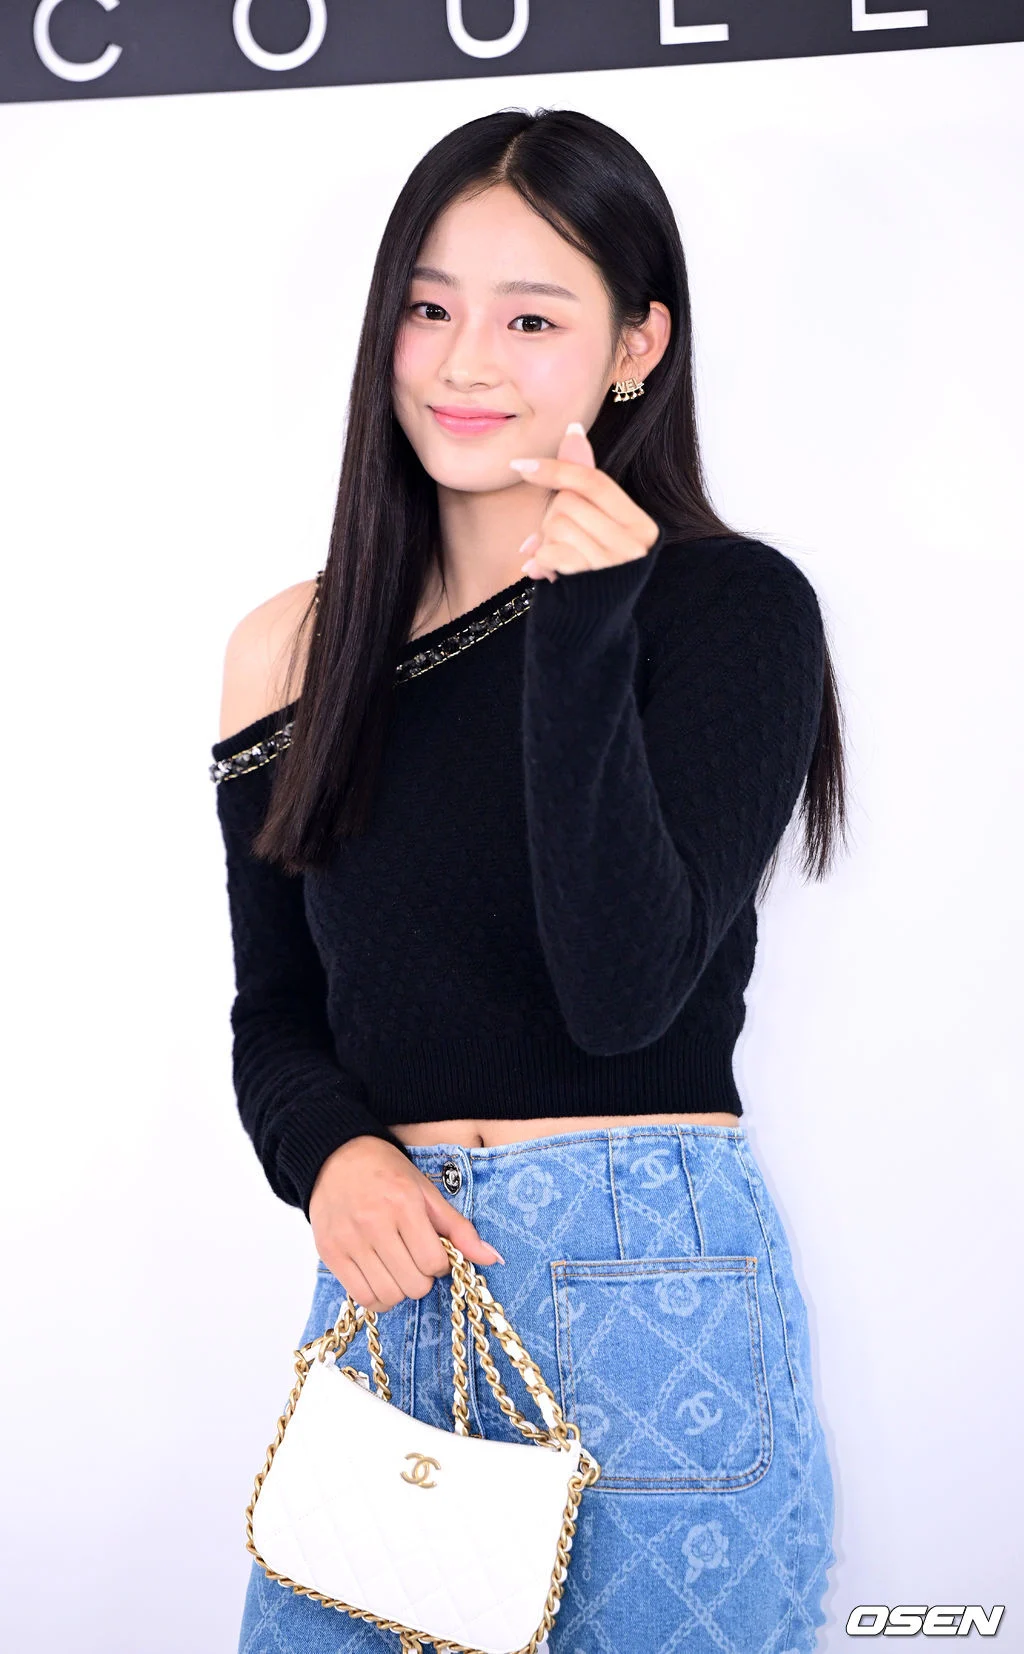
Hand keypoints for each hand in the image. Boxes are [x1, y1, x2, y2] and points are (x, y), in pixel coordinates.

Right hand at [308, 1136, 503, 1313]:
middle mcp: (374, 1223)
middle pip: (414, 1285)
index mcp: (404, 1204)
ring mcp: (350, 1240)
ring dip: (400, 1290)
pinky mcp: (330, 1253)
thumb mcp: (427, 1192)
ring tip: (398, 1270)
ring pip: (388, 1296)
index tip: (432, 1250)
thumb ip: (459, 1228)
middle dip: (421, 1279)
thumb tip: (493, 1258)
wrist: (335, 1158)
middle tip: (415, 1261)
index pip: (434, 1263)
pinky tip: (380, 1279)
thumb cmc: (386, 1173)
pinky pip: (362, 1297)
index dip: (440, 1263)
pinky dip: (377, 1297)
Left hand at [510, 421, 659, 581]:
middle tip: (552, 540)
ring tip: (553, 559)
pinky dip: (540, 560)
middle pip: (570, 502)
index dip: (555, 469)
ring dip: (544, 541)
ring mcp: (616, 566)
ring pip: (558, 524)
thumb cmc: (586, 570)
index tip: (519, 465)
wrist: (586, 632)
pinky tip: (544, 572)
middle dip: (550, 517)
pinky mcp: (592, 584)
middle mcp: (636, 545)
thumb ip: (582, 481)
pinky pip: (552, 551)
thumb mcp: (589, 525)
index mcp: (641, 526)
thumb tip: (574, 429)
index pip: (593, 481)